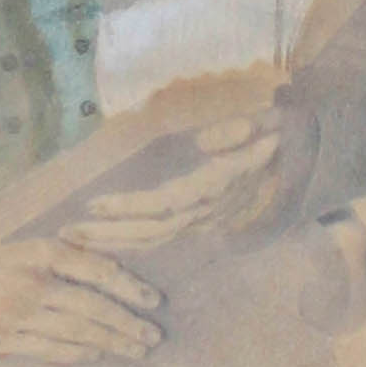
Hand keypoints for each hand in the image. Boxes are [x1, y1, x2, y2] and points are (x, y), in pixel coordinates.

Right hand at [0, 230, 162, 364]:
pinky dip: (78, 355)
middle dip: (127, 323)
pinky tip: (97, 356)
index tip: (151, 297)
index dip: (126, 283)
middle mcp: (28, 286)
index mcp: (30, 252)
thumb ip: (37, 230)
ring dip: (112, 342)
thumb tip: (81, 226)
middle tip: (154, 335)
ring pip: (77, 332)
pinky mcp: (3, 342)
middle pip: (91, 307)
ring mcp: (16, 318)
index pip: (91, 267)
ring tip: (137, 350)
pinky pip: (50, 351)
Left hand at [65, 113, 289, 254]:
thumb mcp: (263, 124)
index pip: (163, 204)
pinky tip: (102, 242)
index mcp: (213, 187)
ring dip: (112, 242)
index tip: (94, 204)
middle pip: (149, 231)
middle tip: (66, 233)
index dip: (128, 206)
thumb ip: (236, 133)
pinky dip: (129, 242)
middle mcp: (205, 211)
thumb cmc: (275, 133)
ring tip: (73, 240)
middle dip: (107, 235)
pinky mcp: (198, 222)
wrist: (300, 159)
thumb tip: (220, 136)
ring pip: (152, 240)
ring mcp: (202, 220)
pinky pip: (159, 238)